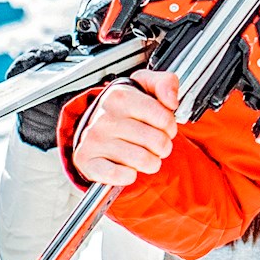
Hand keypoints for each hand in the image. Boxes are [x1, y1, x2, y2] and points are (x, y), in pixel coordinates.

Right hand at [72, 71, 182, 186]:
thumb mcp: (145, 86)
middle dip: (163, 147)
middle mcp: (105, 117)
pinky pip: (118, 175)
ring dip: (151, 162)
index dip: (170, 127)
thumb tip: (171, 100)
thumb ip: (166, 83)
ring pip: (143, 160)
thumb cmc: (124, 109)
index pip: (164, 118)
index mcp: (120, 96)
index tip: (164, 127)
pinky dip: (129, 175)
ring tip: (145, 155)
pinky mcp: (87, 161)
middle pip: (157, 141)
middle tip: (155, 144)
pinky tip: (127, 167)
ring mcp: (94, 140)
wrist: (91, 124)